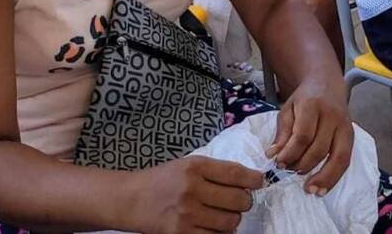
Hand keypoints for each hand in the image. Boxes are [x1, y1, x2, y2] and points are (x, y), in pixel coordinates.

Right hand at [128, 155, 259, 233]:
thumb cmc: (164, 179)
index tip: (260, 182)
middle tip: (239, 201)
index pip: (235, 173)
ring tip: (225, 215)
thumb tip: (250, 179)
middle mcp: (192, 189)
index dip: (254, 179)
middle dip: (244, 201)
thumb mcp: (189, 164)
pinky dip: (220, 233)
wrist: (131, 199)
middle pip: (238, 200)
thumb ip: (216, 171)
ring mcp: (186, 214)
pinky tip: (214, 226)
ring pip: (230, 221)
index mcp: (195, 167)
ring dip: (233, 219)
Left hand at [268, 78, 353, 194]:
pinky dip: (334, 177)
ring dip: (322, 177)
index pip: (303, 135)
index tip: (278, 163)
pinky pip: (345, 160)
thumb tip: (273, 156)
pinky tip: (323, 188)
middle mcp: (332, 116)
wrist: (327, 84)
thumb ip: (282, 132)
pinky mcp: (351, 135)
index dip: (290, 153)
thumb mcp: (287, 109)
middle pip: (319, 148)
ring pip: (337, 157)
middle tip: (289, 172)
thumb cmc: (304, 99)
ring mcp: (344, 126)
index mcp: (312, 105)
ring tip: (309, 189)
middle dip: (302, 165)